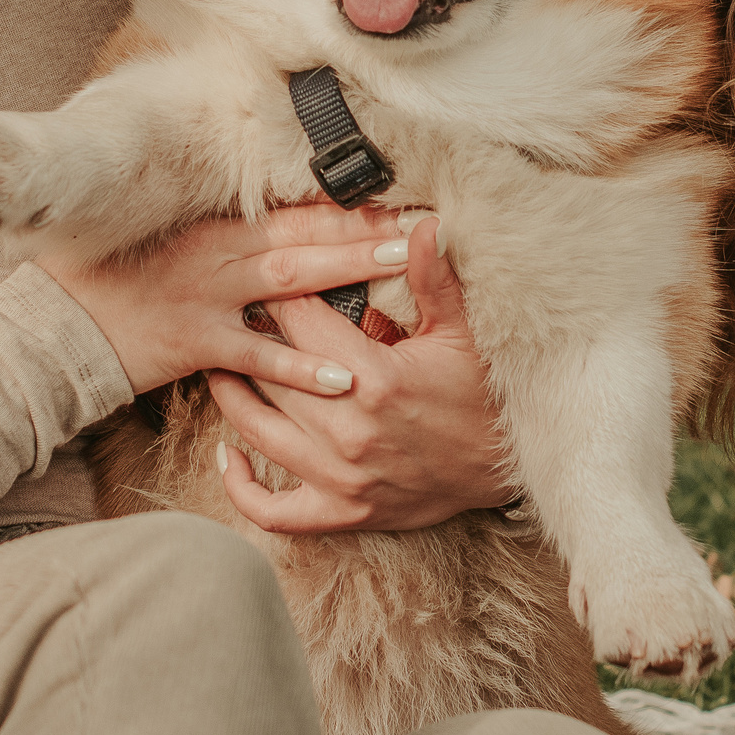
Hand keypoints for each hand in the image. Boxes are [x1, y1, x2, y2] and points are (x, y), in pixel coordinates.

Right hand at [30, 203, 407, 395]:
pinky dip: (300, 368)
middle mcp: (216, 252)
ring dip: (348, 271)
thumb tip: (266, 221)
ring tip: (398, 265)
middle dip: (362, 228)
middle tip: (418, 220)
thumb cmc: (106, 279)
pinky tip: (344, 377)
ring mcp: (207, 297)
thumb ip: (216, 232)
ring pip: (292, 281)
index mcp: (211, 225)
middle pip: (303, 235)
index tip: (395, 196)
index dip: (344, 204)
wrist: (55, 324)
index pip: (290, 209)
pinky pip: (258, 358)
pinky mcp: (196, 345)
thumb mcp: (159, 239)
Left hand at [210, 216, 514, 533]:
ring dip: (232, 394)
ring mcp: (340, 478)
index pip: (299, 321)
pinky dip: (240, 486)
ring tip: (226, 363)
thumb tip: (424, 222)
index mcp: (374, 379)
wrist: (508, 467)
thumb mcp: (462, 331)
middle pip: (270, 370)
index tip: (273, 277)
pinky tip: (230, 454)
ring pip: (255, 429)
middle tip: (240, 313)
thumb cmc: (484, 394)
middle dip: (252, 337)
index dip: (281, 293)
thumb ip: (433, 277)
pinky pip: (272, 511)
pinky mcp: (341, 512)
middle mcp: (348, 431)